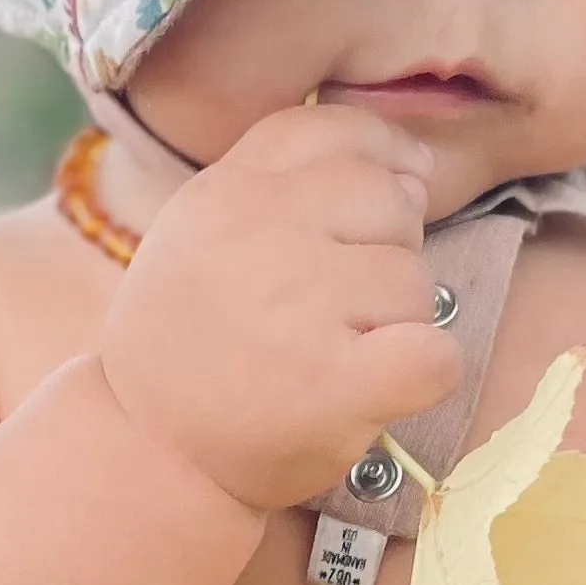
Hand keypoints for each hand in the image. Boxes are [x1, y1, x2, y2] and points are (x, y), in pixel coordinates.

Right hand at [97, 103, 462, 515]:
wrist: (149, 453)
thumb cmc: (191, 345)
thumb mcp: (201, 236)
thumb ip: (286, 184)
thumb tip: (416, 170)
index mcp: (227, 192)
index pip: (332, 131)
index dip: (380, 156)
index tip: (386, 202)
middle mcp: (259, 234)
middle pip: (389, 202)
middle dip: (387, 251)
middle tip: (339, 308)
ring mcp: (299, 306)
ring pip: (416, 283)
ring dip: (397, 323)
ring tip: (337, 354)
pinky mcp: (336, 384)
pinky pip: (436, 355)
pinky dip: (427, 375)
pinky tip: (381, 387)